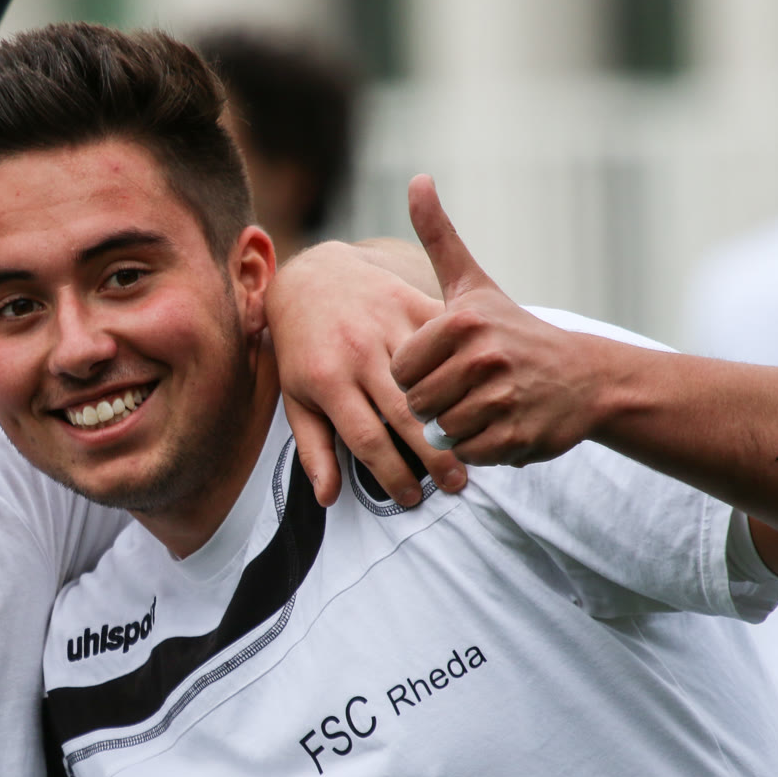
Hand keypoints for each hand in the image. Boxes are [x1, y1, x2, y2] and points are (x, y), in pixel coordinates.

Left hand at [267, 238, 468, 506]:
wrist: (313, 277)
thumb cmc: (304, 350)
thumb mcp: (296, 398)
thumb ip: (313, 450)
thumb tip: (327, 499)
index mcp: (329, 380)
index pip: (366, 439)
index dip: (390, 474)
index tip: (411, 497)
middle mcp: (361, 352)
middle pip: (406, 415)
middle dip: (433, 455)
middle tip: (455, 484)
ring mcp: (390, 325)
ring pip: (432, 380)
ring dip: (455, 416)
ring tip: (470, 449)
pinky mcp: (413, 302)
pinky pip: (447, 343)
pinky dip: (466, 369)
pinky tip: (481, 399)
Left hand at [390, 176, 613, 465]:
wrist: (585, 377)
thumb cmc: (515, 330)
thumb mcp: (473, 284)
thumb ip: (438, 237)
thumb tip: (417, 178)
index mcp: (462, 321)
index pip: (399, 369)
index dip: (417, 374)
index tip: (445, 364)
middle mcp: (483, 357)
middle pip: (416, 404)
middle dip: (435, 403)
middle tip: (466, 389)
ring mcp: (503, 398)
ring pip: (441, 432)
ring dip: (458, 427)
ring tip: (484, 405)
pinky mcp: (517, 435)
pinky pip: (469, 454)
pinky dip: (480, 448)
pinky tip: (501, 424)